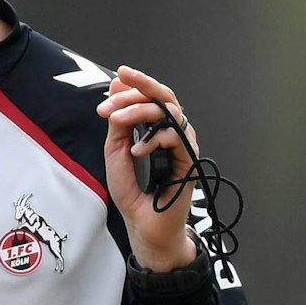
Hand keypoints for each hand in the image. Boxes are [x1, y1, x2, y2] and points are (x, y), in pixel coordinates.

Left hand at [97, 64, 200, 270]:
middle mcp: (173, 134)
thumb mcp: (116, 152)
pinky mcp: (190, 161)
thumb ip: (118, 125)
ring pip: (172, 112)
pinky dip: (154, 138)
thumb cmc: (133, 192)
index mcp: (157, 130)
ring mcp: (183, 146)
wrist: (143, 225)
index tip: (115, 79)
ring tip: (118, 120)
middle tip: (120, 81)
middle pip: (166, 98)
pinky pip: (178, 136)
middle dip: (142, 85)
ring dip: (140, 110)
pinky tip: (137, 150)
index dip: (134, 86)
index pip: (151, 99)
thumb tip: (116, 93)